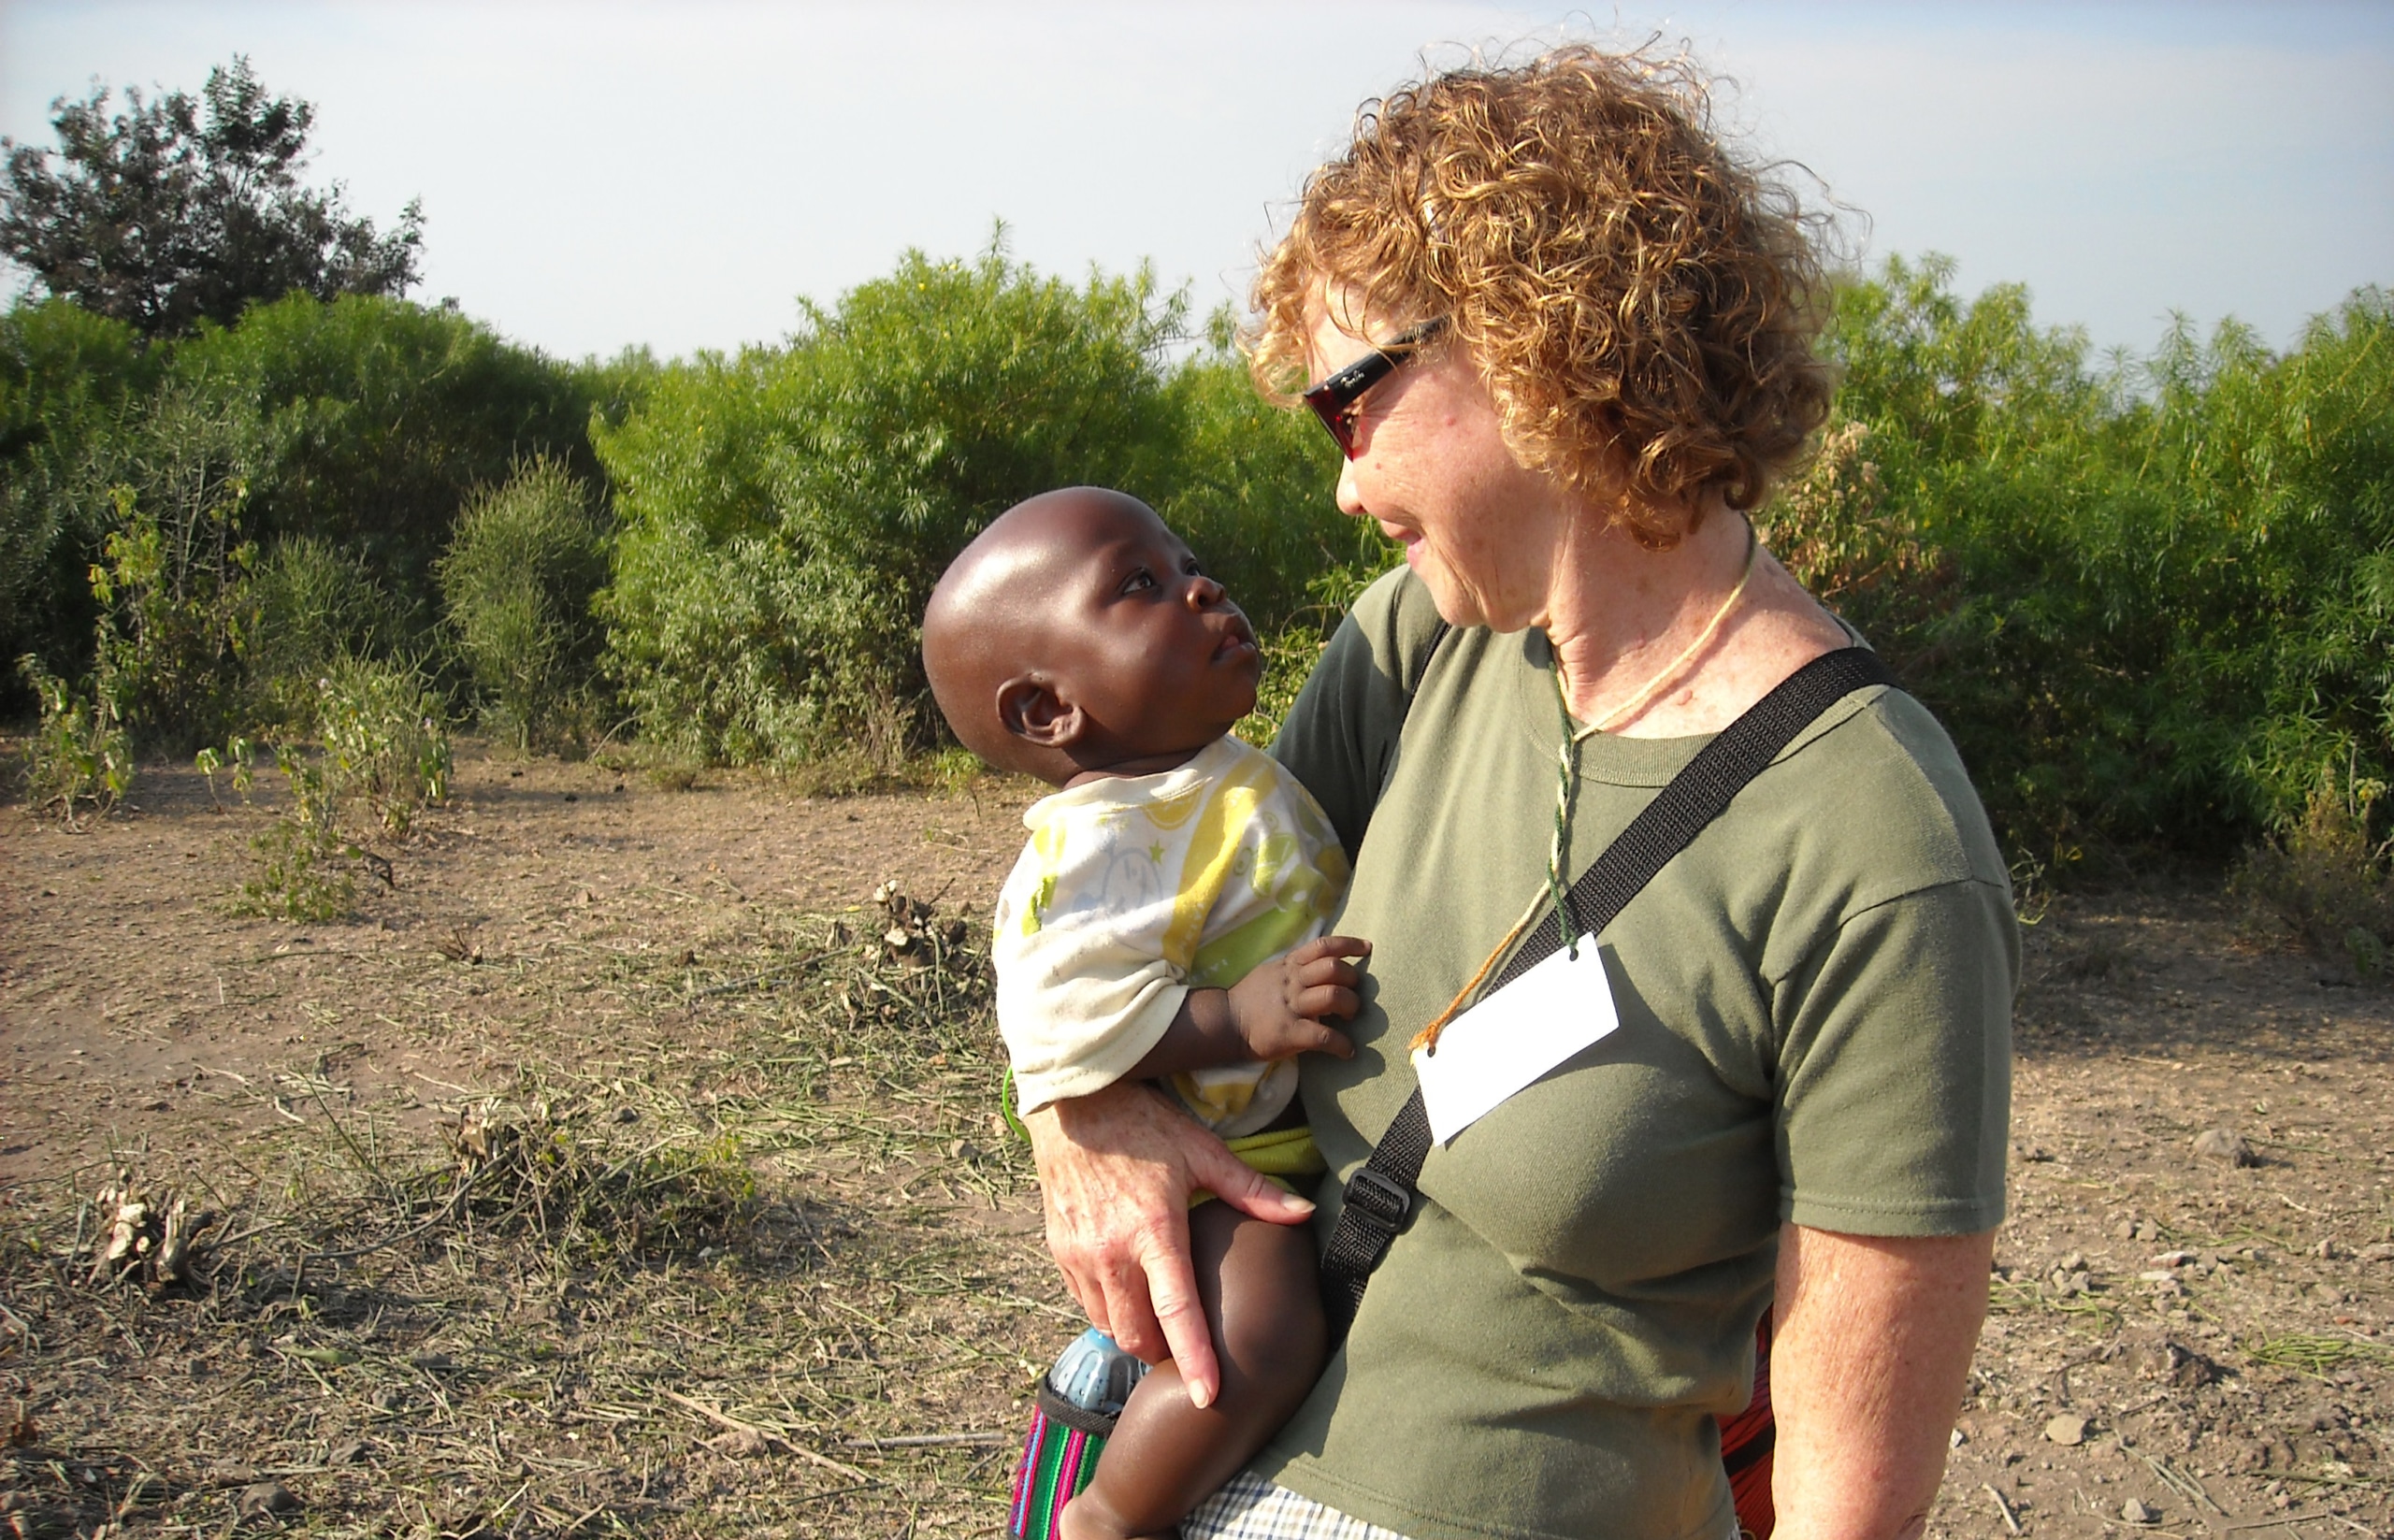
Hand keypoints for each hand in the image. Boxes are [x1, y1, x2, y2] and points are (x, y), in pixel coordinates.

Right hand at [1024, 1079, 1317, 1407]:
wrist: (1072, 1104)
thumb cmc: (1144, 1124)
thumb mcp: (1202, 1150)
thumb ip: (1251, 1190)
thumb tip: (1302, 1214)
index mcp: (1153, 1230)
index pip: (1176, 1312)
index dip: (1192, 1360)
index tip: (1206, 1397)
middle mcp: (1111, 1252)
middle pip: (1138, 1336)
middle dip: (1165, 1351)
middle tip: (1190, 1344)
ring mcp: (1079, 1256)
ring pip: (1109, 1326)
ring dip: (1137, 1333)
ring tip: (1161, 1319)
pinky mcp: (1059, 1253)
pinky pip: (1086, 1304)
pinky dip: (1110, 1310)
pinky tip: (1129, 1290)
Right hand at [1226, 934, 1369, 1060]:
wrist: (1226, 1023)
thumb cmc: (1251, 998)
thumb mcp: (1271, 972)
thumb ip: (1295, 967)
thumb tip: (1322, 963)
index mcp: (1290, 965)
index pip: (1323, 946)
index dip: (1349, 945)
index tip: (1367, 949)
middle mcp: (1293, 982)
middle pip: (1334, 969)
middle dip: (1353, 980)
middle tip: (1353, 994)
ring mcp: (1292, 1007)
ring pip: (1333, 996)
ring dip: (1351, 1006)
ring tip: (1350, 1017)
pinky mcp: (1290, 1032)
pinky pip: (1325, 1036)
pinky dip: (1342, 1044)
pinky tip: (1347, 1050)